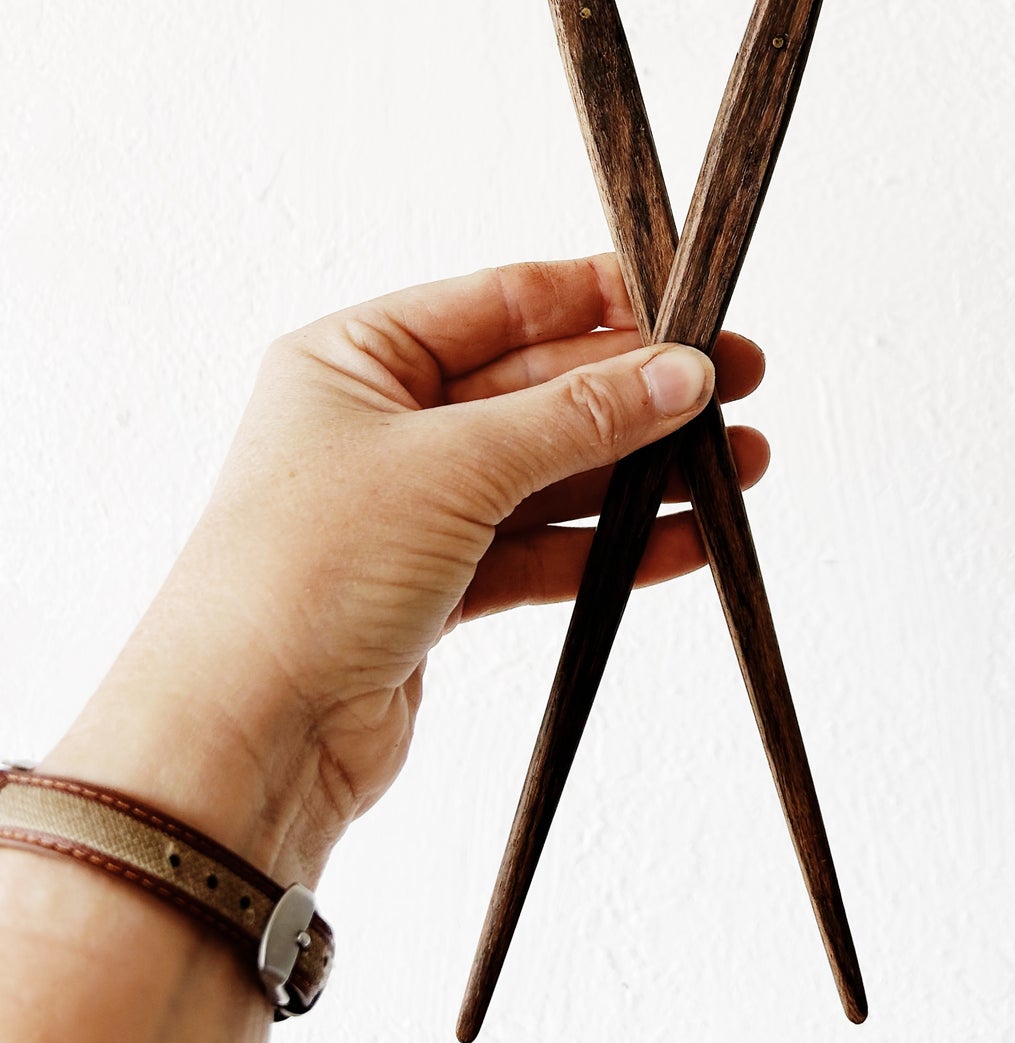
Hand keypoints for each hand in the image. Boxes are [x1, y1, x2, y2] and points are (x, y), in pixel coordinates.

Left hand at [42, 256, 765, 883]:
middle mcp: (380, 425)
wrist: (246, 740)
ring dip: (641, 473)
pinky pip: (543, 549)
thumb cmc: (303, 575)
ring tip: (739, 468)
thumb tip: (681, 374)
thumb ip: (577, 416)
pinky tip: (688, 542)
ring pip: (550, 473)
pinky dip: (612, 547)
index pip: (501, 302)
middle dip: (640, 395)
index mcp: (356, 358)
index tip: (691, 309)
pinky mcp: (437, 588)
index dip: (601, 303)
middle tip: (737, 390)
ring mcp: (410, 509)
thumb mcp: (455, 465)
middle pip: (537, 388)